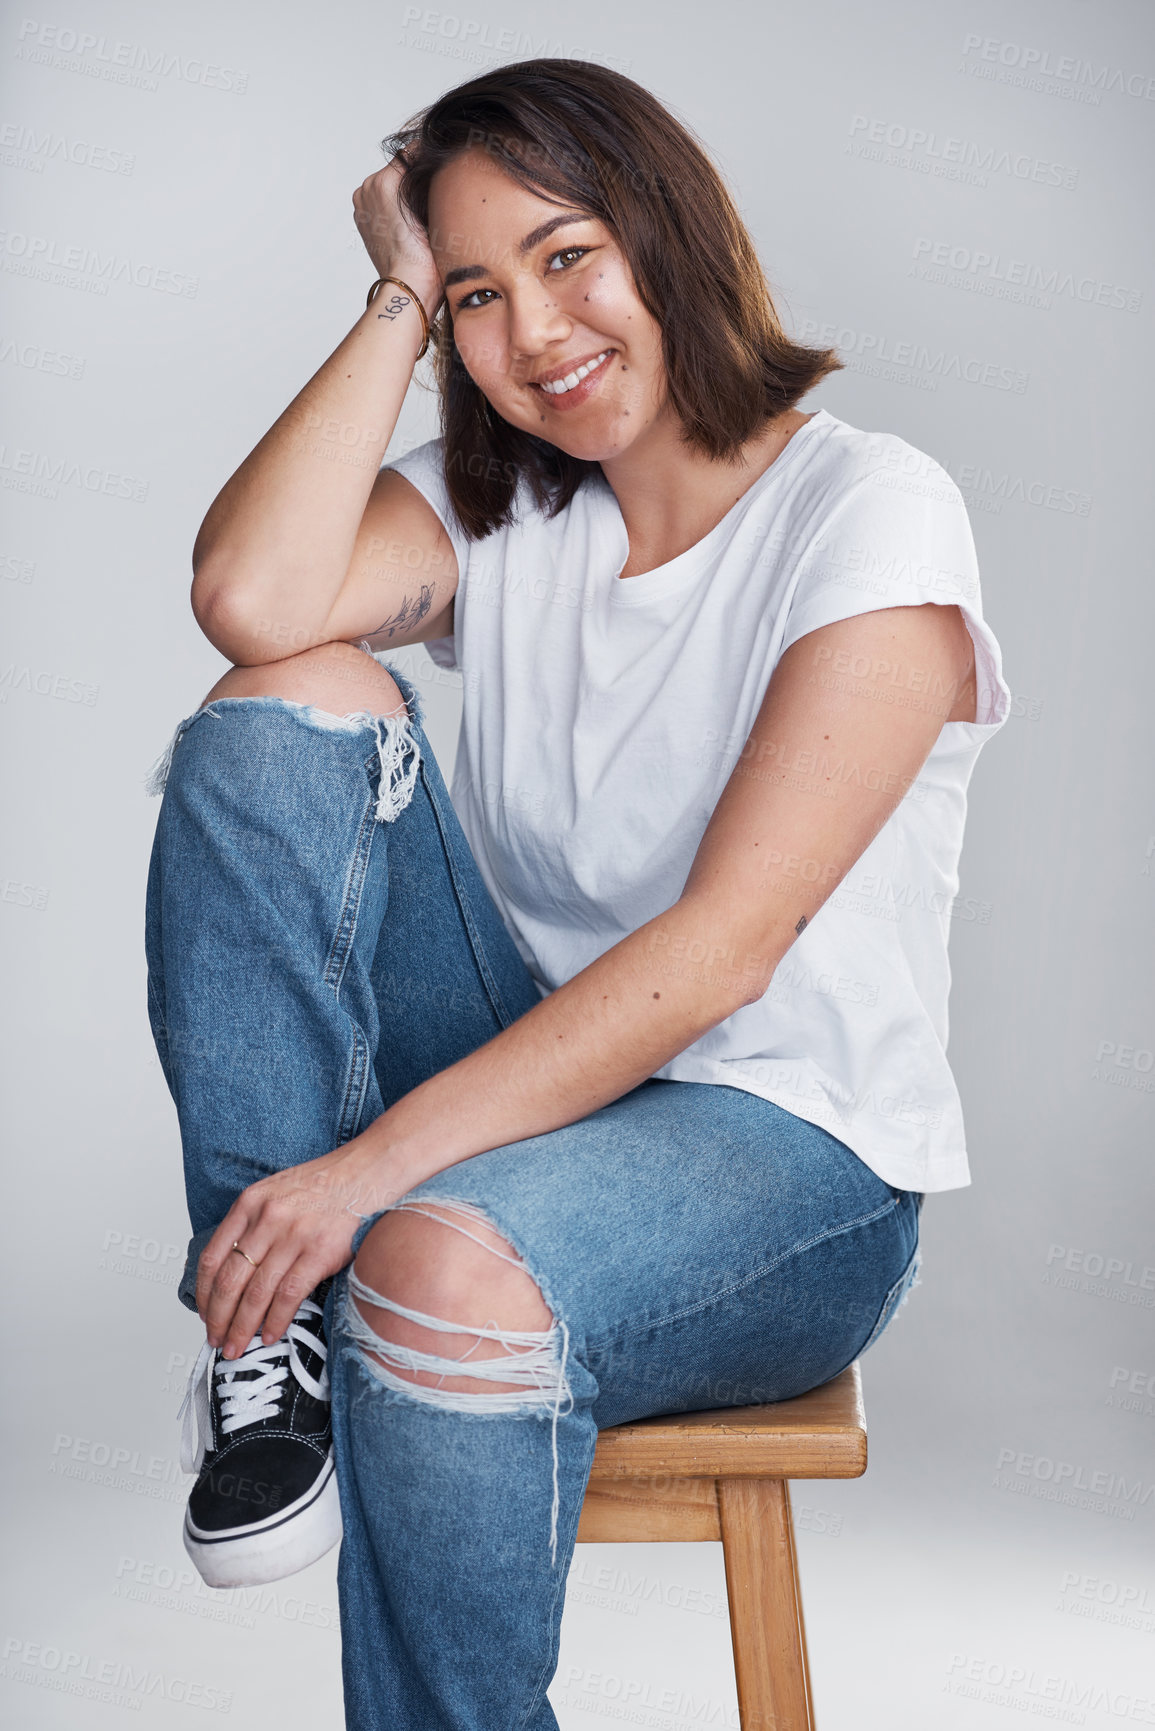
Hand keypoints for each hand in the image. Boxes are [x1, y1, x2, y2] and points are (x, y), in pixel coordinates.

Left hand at [196, 1143, 397, 1357]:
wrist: (363, 1174)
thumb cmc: (320, 1187)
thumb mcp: (273, 1193)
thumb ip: (251, 1225)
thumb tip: (234, 1273)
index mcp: (249, 1204)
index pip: (212, 1258)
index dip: (204, 1294)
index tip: (205, 1315)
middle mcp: (266, 1220)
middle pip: (229, 1281)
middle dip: (219, 1319)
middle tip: (217, 1341)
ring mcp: (293, 1237)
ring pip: (256, 1294)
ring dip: (243, 1327)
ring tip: (238, 1347)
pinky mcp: (319, 1253)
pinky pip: (288, 1296)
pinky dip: (276, 1321)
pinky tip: (270, 1335)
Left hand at [352, 155, 441, 317]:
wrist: (410, 285)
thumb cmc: (426, 255)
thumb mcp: (434, 207)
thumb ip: (427, 176)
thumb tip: (429, 160)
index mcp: (383, 181)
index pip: (410, 152)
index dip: (427, 156)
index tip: (441, 162)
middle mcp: (367, 188)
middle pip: (397, 168)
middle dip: (413, 175)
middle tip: (433, 190)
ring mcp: (361, 203)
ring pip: (388, 183)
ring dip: (403, 189)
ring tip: (421, 208)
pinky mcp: (361, 217)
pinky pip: (380, 200)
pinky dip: (392, 203)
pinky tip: (408, 219)